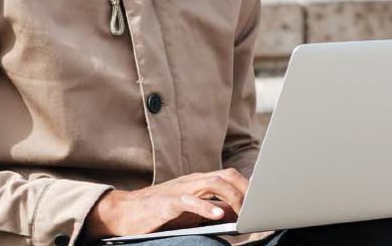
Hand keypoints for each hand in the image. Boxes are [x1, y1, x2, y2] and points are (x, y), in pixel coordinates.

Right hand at [81, 168, 248, 240]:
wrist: (124, 212)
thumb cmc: (159, 213)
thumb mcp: (190, 211)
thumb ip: (213, 209)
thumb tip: (238, 215)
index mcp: (198, 182)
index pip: (229, 176)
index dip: (249, 185)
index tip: (266, 199)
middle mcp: (191, 181)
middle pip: (225, 175)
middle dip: (246, 189)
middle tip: (259, 207)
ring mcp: (178, 190)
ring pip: (211, 183)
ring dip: (232, 197)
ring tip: (245, 212)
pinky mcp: (165, 203)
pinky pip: (187, 201)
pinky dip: (204, 207)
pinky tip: (216, 216)